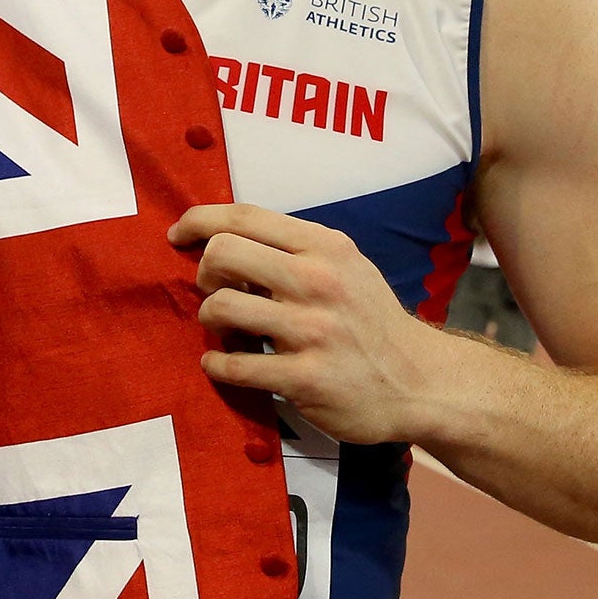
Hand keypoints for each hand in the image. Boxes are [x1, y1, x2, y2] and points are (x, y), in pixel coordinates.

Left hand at [168, 204, 438, 445]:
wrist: (419, 381)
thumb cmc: (370, 318)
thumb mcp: (344, 265)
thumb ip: (293, 249)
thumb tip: (225, 238)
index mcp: (324, 246)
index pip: (244, 216)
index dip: (198, 220)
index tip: (178, 235)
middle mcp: (317, 281)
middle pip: (222, 254)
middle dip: (203, 272)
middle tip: (215, 291)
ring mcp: (311, 331)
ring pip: (220, 308)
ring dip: (210, 319)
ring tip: (226, 329)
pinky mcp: (304, 379)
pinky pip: (233, 365)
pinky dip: (216, 363)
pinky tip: (223, 363)